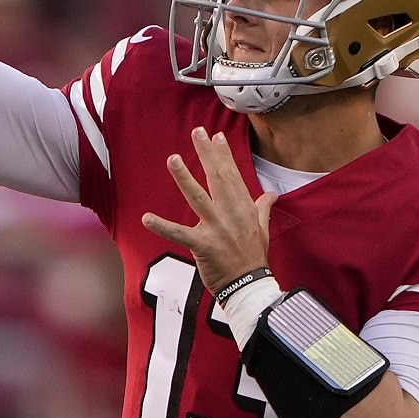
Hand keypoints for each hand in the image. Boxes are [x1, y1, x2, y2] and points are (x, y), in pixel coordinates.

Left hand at [143, 127, 277, 294]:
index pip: (232, 175)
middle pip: (217, 178)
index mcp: (244, 208)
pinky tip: (146, 217)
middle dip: (206, 153)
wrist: (249, 286)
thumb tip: (272, 194)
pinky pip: (178, 234)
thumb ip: (263, 208)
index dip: (223, 155)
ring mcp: (216, 228)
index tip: (216, 137)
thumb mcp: (262, 229)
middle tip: (197, 132)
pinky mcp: (202, 245)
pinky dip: (162, 226)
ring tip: (172, 159)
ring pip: (197, 198)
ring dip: (184, 178)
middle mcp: (230, 214)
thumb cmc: (254, 257)